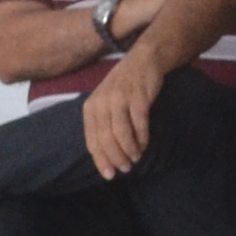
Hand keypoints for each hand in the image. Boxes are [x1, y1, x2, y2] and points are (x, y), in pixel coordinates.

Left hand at [80, 52, 161, 178]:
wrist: (144, 60)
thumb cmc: (125, 86)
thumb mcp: (106, 102)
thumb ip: (103, 123)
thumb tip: (107, 154)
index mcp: (90, 107)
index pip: (92, 140)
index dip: (101, 160)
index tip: (109, 175)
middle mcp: (101, 103)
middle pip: (106, 139)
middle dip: (116, 158)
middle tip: (125, 169)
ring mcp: (119, 100)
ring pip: (121, 134)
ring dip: (129, 150)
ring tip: (136, 158)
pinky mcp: (137, 98)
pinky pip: (139, 124)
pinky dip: (142, 138)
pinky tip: (144, 144)